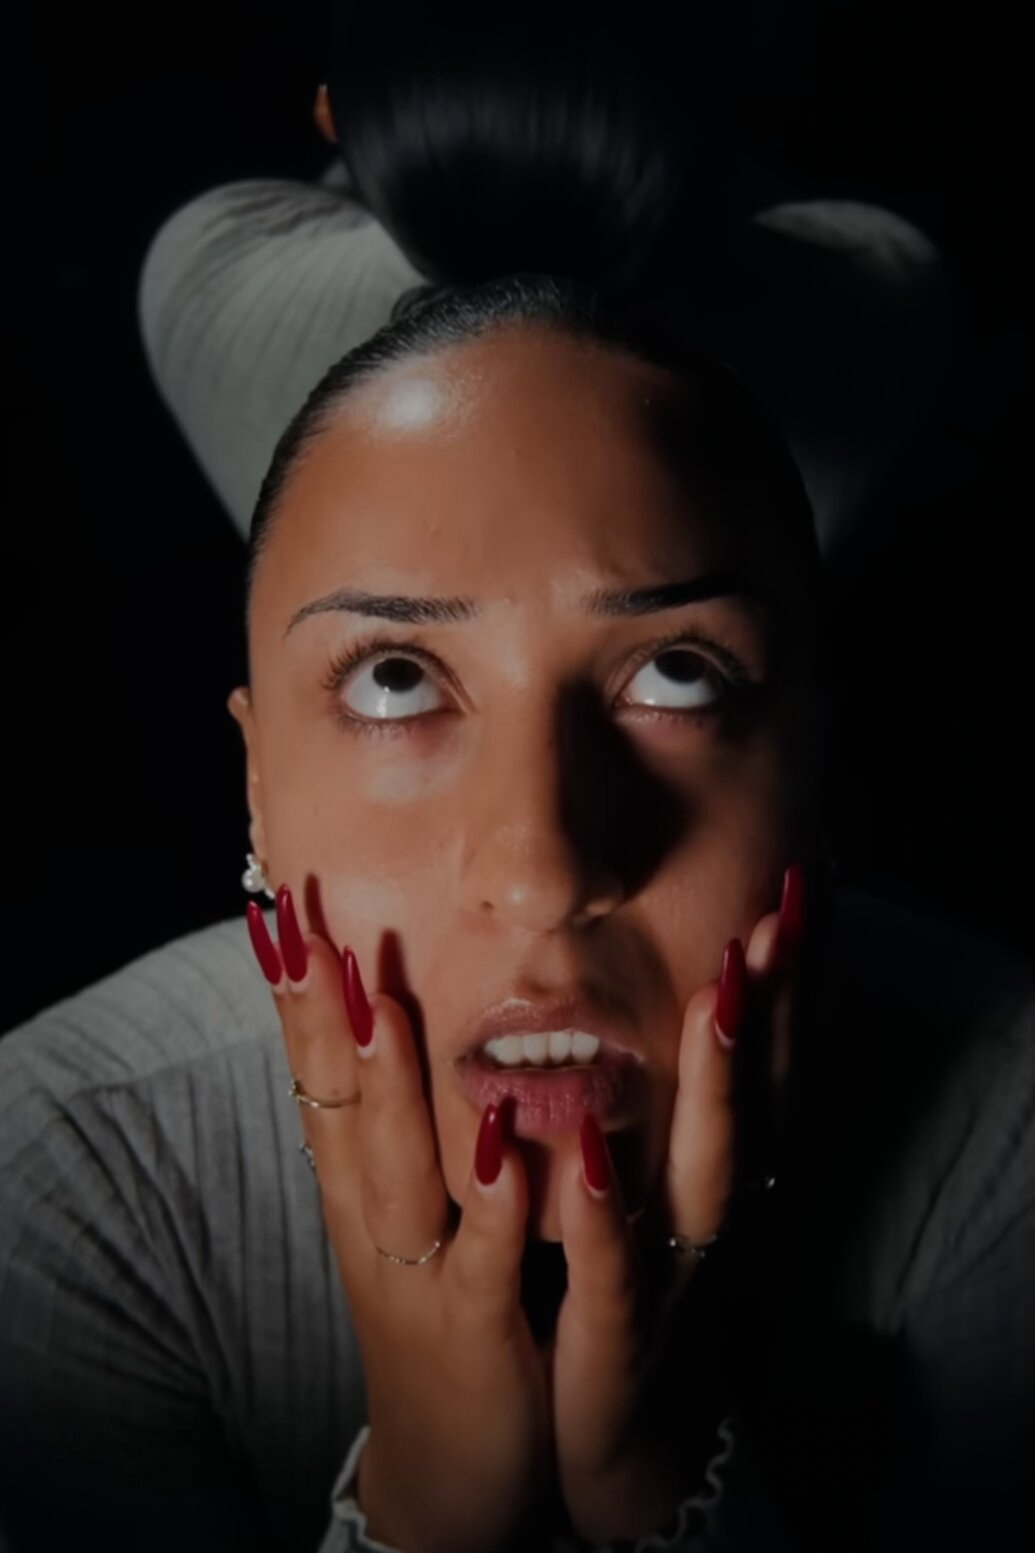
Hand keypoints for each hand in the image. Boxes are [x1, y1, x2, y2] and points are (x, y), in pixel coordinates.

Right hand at [247, 886, 553, 1552]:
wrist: (451, 1471)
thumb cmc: (437, 1317)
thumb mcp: (407, 1223)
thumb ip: (402, 1137)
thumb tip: (389, 1029)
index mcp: (360, 1193)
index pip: (319, 1079)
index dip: (299, 1001)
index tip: (281, 913)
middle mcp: (373, 1225)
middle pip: (339, 1110)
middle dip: (321, 1018)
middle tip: (301, 927)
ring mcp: (418, 1277)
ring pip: (397, 1174)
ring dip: (388, 1089)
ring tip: (379, 1005)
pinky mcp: (477, 1331)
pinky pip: (484, 1261)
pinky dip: (490, 1203)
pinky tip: (496, 1144)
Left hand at [549, 863, 804, 1544]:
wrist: (613, 1442)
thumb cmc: (625, 1291)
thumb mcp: (650, 1191)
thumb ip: (656, 1107)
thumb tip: (659, 997)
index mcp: (711, 1175)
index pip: (760, 1067)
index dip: (784, 987)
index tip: (795, 892)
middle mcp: (710, 1217)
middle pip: (755, 1103)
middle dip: (771, 1010)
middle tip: (778, 917)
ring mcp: (674, 1276)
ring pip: (706, 1174)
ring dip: (717, 1085)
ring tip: (715, 997)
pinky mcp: (616, 1341)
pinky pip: (615, 1272)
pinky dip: (605, 1211)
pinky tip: (586, 1147)